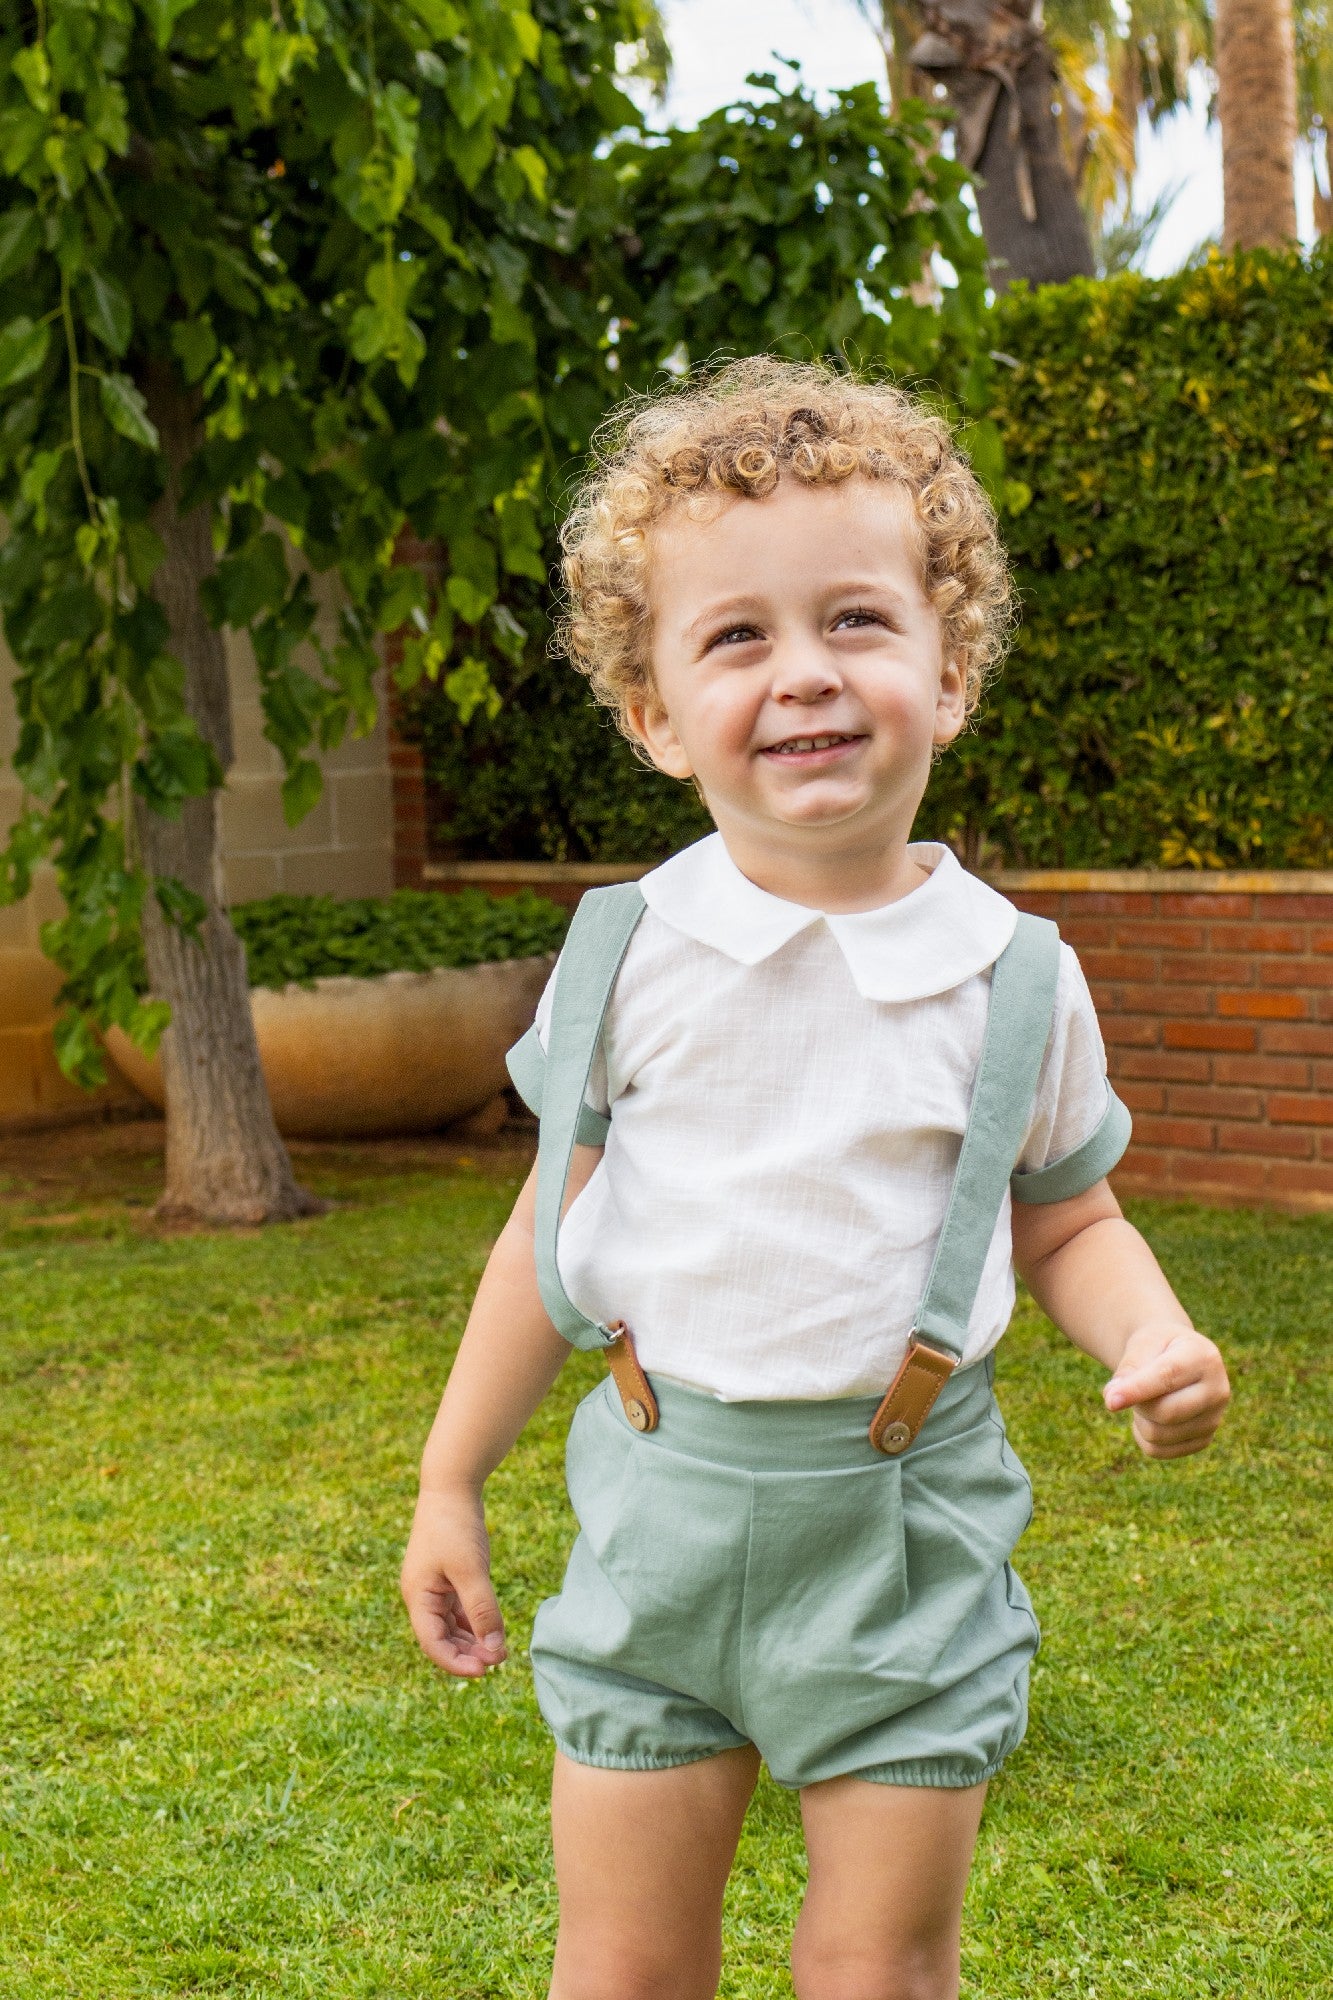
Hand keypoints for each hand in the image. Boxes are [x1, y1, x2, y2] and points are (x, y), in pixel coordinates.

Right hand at [400, 1487, 506, 1676]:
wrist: (452, 1486)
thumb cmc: (455, 1526)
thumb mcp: (471, 1569)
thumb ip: (482, 1610)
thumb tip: (494, 1650)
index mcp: (418, 1597)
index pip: (433, 1644)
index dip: (457, 1663)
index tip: (486, 1670)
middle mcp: (422, 1596)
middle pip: (442, 1639)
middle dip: (468, 1654)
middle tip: (500, 1660)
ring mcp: (434, 1588)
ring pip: (452, 1627)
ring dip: (473, 1641)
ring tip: (500, 1650)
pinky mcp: (448, 1579)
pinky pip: (459, 1611)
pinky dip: (475, 1623)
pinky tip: (493, 1630)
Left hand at [1103, 1321, 1229, 1459]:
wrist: (1176, 1355)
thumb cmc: (1157, 1347)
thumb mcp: (1142, 1344)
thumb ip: (1128, 1368)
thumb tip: (1112, 1400)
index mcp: (1204, 1358)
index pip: (1167, 1377)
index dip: (1137, 1390)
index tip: (1110, 1401)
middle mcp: (1217, 1391)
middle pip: (1165, 1413)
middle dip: (1137, 1403)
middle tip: (1131, 1388)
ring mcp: (1214, 1419)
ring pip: (1159, 1435)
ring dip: (1139, 1419)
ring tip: (1146, 1398)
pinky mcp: (1204, 1440)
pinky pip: (1159, 1451)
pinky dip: (1142, 1436)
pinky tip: (1149, 1417)